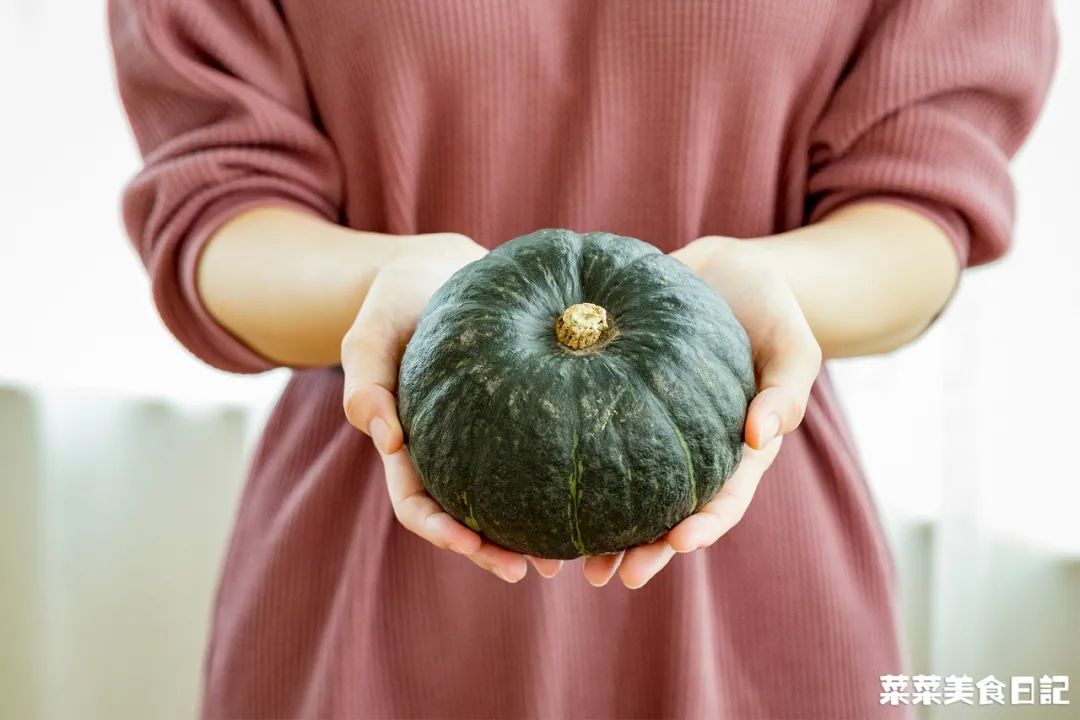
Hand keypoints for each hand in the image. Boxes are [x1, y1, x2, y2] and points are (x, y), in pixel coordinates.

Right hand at [342, 232, 564, 582]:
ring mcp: (481, 437)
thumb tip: (384, 439)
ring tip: (568, 557)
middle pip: (464, 517)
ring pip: (503, 499)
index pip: (416, 503)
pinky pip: (535, 456)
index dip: (439, 530)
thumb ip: (364, 379)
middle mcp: (445, 451)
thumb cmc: (398, 301)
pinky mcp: (516, 415)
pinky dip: (554, 483)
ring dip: (528, 533)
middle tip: (532, 570)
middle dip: (491, 550)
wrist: (438, 271)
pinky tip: (591, 493)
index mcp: (406, 444)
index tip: (467, 544)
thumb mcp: (371, 332)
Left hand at [582, 236, 821, 588]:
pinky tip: (532, 482)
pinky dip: (571, 467)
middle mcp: (691, 451)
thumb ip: (788, 389)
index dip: (701, 527)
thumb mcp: (793, 344)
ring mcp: (653, 431)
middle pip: (667, 513)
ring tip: (561, 560)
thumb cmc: (769, 309)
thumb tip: (760, 437)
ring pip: (626, 491)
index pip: (722, 502)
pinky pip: (594, 439)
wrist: (726, 270)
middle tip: (607, 577)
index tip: (677, 542)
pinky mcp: (618, 402)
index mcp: (735, 451)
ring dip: (599, 531)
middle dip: (641, 550)